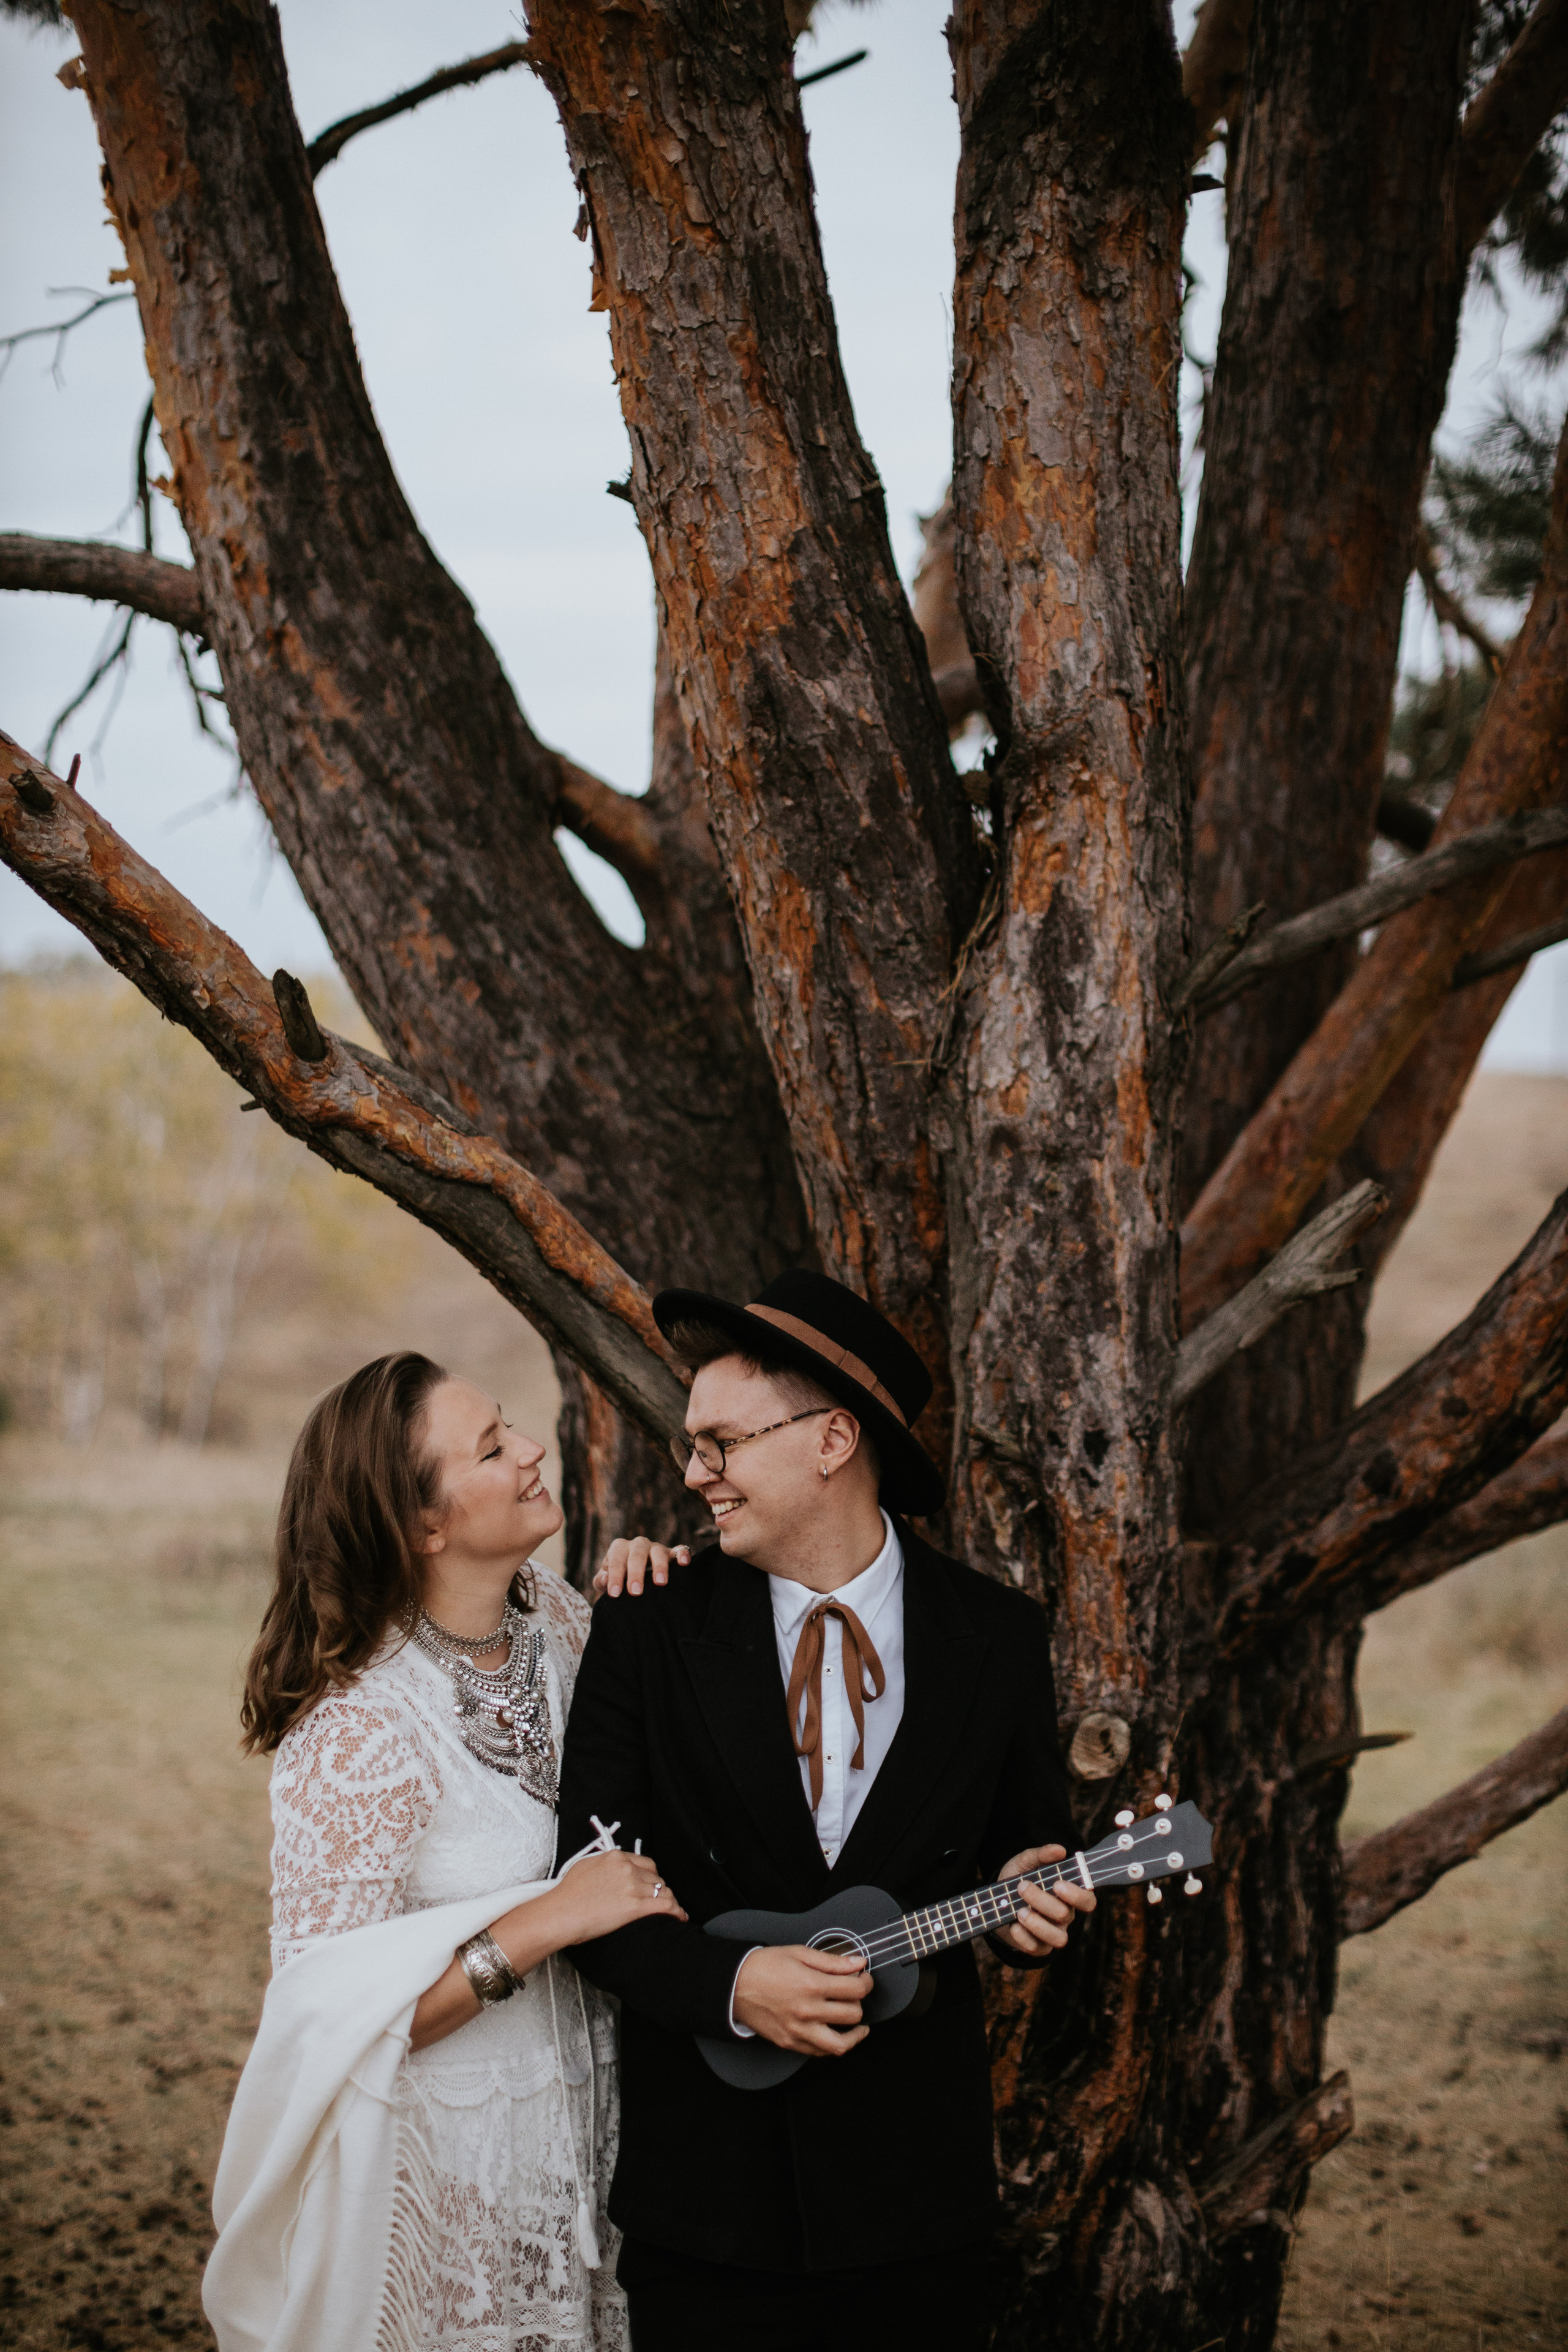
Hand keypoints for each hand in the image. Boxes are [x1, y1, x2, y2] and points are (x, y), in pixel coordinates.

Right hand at [542, 1848, 687, 1944]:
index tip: (651, 1886)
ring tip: (673, 1911)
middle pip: (656, 1878)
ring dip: (670, 1901)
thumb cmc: (566, 1894)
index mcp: (616, 1857)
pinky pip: (666, 1906)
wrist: (560, 1913)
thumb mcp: (585, 1867)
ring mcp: (633, 1887)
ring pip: (664, 1891)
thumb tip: (610, 1870)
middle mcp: (627, 1868)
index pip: (645, 1864)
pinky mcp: (636, 1906)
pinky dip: (677, 1912)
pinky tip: (680, 1918)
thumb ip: (604, 1865)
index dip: (651, 1877)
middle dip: (660, 1890)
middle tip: (659, 1901)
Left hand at [593, 1535, 690, 1597]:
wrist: (634, 1579)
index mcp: (619, 1548)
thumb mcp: (605, 1582)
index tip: (614, 1594)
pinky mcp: (672, 1553)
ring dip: (659, 1566)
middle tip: (635, 1592)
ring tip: (660, 1582)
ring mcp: (656, 1548)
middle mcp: (638, 1544)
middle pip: (637, 1555)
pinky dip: (682, 1554)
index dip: (615, 1577)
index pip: (616, 1561)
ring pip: (658, 1552)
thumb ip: (601, 1581)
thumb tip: (605, 1580)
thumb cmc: (618, 1580)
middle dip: (636, 1574)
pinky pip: (679, 1550)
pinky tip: (683, 1563)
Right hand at [732, 1944, 872, 2055]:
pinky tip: (836, 2034)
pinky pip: (819, 2053)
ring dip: (854, 2034)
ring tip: (858, 2026)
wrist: (734, 1985)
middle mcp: (807, 2011)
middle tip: (855, 1994)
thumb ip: (832, 1961)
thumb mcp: (799, 1953)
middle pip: (852, 2014)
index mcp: (811, 1985)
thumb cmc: (763, 1966)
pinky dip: (833, 2045)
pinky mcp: (790, 2043)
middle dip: (859, 2002)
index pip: (855, 1989)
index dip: (866, 1982)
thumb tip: (858, 1962)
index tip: (863, 1979)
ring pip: (840, 2044)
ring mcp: (798, 2031)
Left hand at [992, 1845, 1095, 1955]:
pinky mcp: (1039, 1947)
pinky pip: (1037, 1949)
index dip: (1077, 1895)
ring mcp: (1053, 1933)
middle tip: (1022, 1887)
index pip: (1088, 1901)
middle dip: (1041, 1900)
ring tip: (1020, 1911)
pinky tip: (1013, 1925)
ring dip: (1037, 1924)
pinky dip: (1023, 1937)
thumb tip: (1060, 1850)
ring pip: (1058, 1939)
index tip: (1057, 1884)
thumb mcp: (1025, 1862)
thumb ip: (1041, 1855)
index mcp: (1068, 1895)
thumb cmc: (1019, 1879)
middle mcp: (1065, 1917)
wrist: (996, 1900)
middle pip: (1065, 1915)